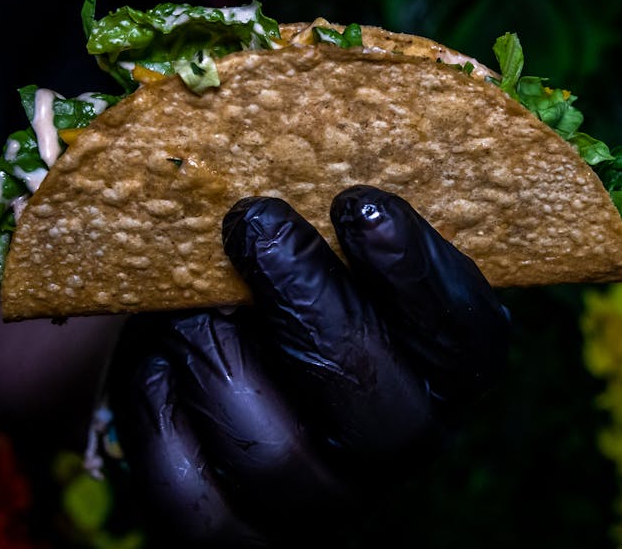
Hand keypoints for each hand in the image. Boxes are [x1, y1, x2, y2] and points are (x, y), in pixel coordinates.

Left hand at [107, 185, 509, 545]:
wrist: (202, 332)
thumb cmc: (276, 266)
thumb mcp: (316, 226)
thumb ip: (334, 198)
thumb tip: (311, 115)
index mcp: (441, 366)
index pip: (464, 341)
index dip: (417, 279)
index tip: (357, 206)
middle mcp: (397, 441)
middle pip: (381, 413)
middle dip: (310, 309)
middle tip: (254, 223)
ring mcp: (320, 499)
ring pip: (278, 454)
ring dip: (217, 354)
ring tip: (187, 299)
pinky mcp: (236, 534)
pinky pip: (194, 498)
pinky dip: (161, 415)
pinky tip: (157, 362)